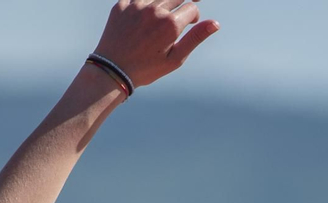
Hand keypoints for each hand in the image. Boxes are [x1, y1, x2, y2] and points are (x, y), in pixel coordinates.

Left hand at [92, 1, 219, 87]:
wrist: (112, 70)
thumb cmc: (146, 68)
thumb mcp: (175, 58)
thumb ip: (195, 38)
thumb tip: (215, 23)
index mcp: (170, 24)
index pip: (192, 8)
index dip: (194, 16)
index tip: (190, 22)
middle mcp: (154, 9)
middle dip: (183, 2)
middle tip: (181, 11)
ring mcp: (136, 5)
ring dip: (164, 2)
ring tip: (163, 15)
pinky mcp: (122, 4)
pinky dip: (146, 2)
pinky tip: (147, 12)